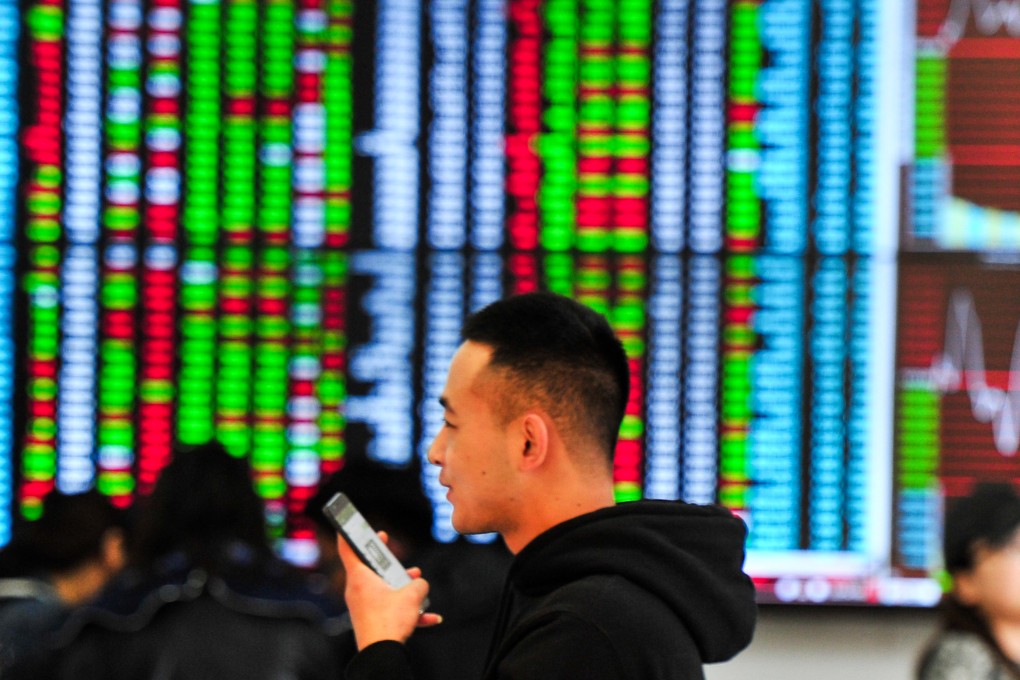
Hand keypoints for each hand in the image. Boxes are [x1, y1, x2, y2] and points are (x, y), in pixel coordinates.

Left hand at [336, 531, 441, 649]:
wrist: (381, 654)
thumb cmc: (389, 621)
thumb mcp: (411, 595)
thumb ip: (418, 583)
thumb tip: (419, 584)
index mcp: (360, 578)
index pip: (348, 549)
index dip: (350, 533)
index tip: (351, 524)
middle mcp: (358, 591)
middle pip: (370, 567)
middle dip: (387, 560)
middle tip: (389, 547)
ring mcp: (364, 607)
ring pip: (383, 588)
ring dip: (401, 584)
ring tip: (417, 582)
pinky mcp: (372, 621)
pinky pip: (390, 609)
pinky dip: (408, 611)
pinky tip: (430, 618)